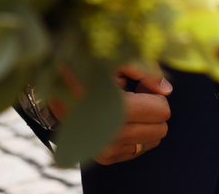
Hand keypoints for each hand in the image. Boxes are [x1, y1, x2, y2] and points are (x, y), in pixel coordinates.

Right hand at [48, 63, 171, 164]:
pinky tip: (115, 120)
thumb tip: (167, 90)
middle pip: (161, 129)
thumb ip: (145, 70)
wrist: (51, 92)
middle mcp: (111, 135)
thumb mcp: (112, 60)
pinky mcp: (104, 158)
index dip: (153, 94)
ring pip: (152, 141)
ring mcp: (107, 150)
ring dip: (143, 123)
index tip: (138, 86)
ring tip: (122, 108)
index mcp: (114, 109)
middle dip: (151, 110)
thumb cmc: (83, 70)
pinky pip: (138, 150)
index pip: (161, 111)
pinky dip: (132, 134)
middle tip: (132, 96)